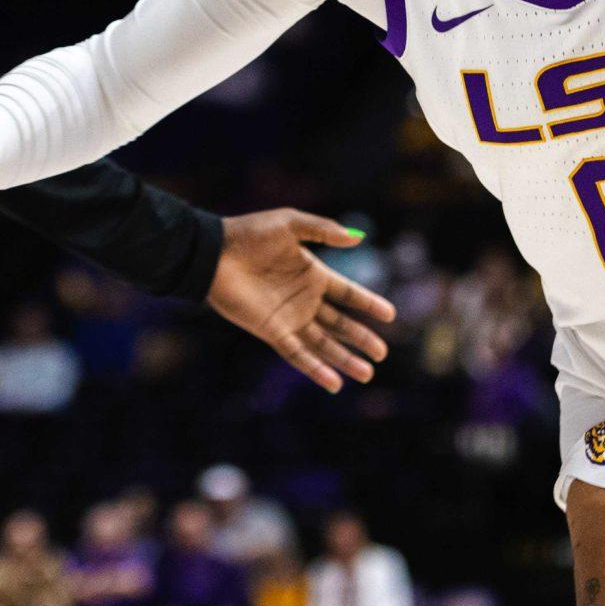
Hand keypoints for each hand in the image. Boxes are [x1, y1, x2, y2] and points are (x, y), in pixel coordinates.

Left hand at [206, 210, 395, 393]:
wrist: (214, 252)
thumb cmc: (250, 233)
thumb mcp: (291, 223)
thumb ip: (324, 231)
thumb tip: (358, 238)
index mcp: (313, 274)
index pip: (348, 293)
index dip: (368, 303)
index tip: (390, 315)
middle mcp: (304, 300)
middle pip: (340, 324)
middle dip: (361, 339)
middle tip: (382, 354)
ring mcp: (289, 318)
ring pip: (323, 344)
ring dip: (344, 360)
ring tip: (367, 374)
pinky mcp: (271, 331)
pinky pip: (297, 354)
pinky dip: (315, 369)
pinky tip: (334, 383)